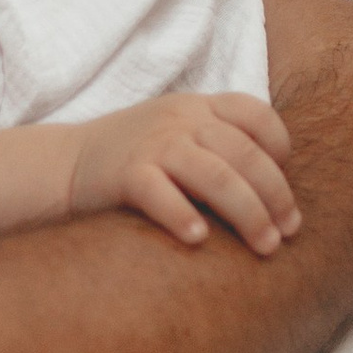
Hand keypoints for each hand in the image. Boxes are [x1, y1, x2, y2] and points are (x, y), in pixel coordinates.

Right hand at [68, 90, 299, 254]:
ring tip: (264, 245)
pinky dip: (182, 215)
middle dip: (274, 195)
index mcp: (200, 106)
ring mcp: (153, 143)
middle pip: (244, 152)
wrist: (64, 164)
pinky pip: (160, 192)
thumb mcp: (180, 135)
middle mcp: (181, 119)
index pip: (256, 114)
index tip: (285, 192)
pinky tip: (199, 241)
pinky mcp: (124, 173)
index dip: (280, 149)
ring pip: (215, 174)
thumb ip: (221, 148)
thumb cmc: (138, 159)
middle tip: (287, 233)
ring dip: (247, 212)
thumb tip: (277, 196)